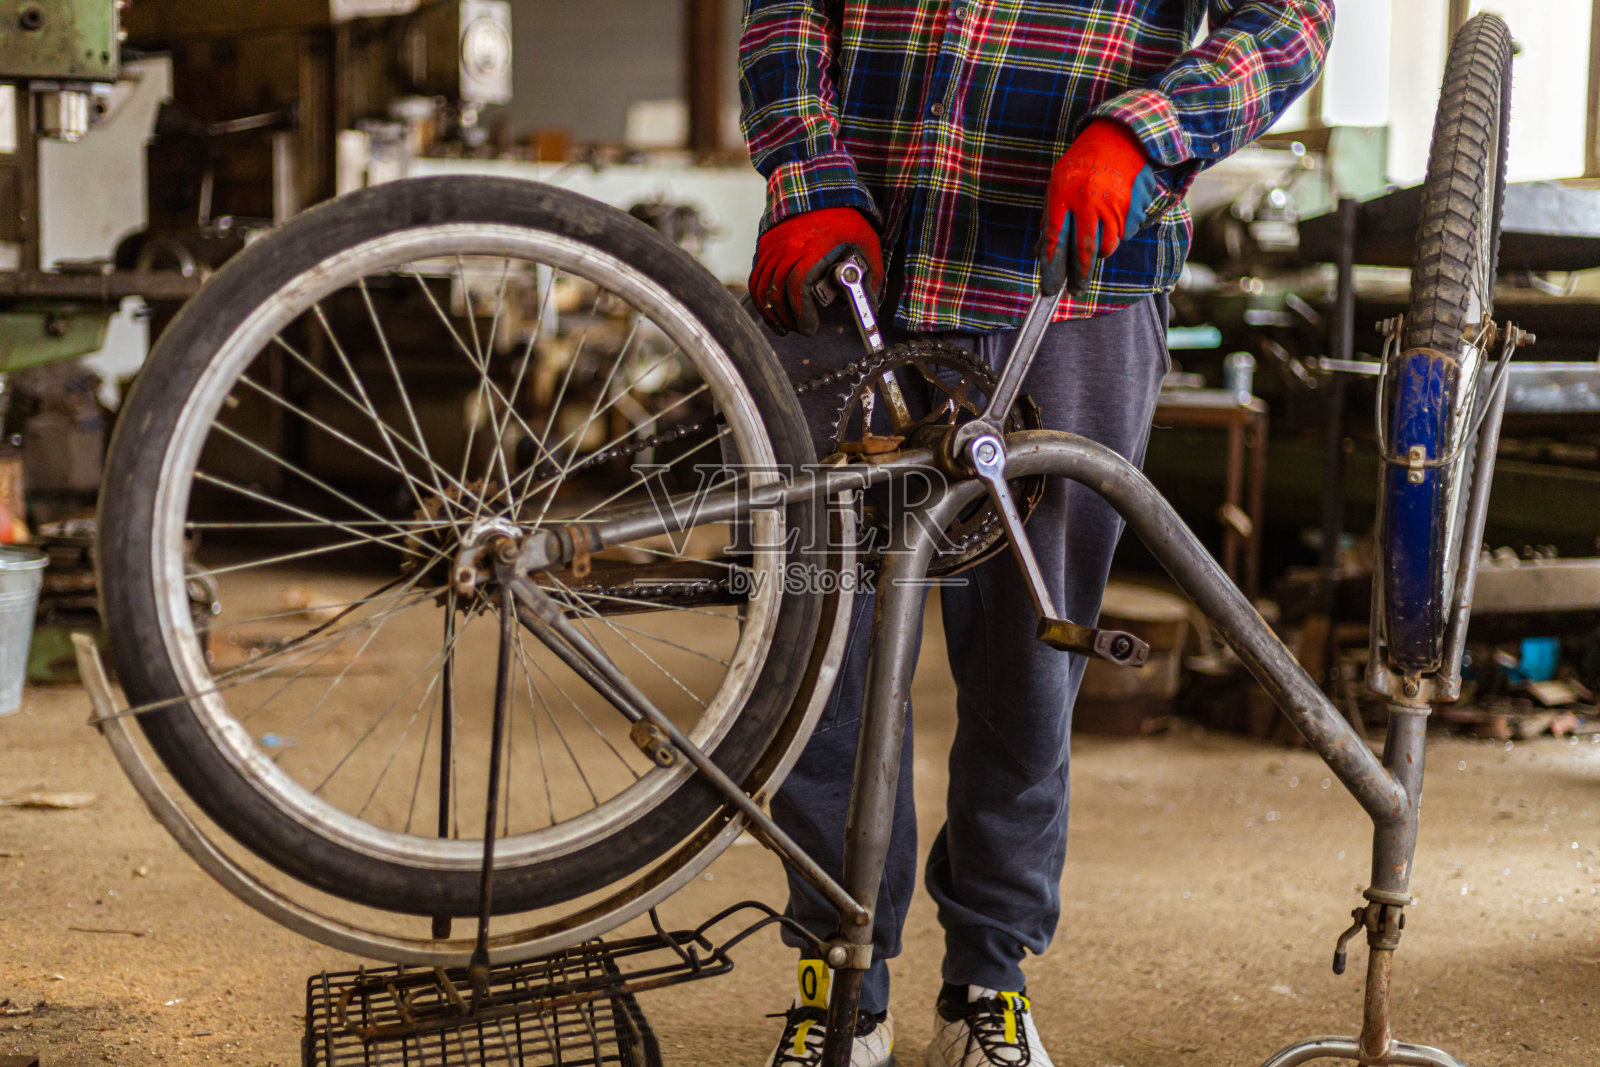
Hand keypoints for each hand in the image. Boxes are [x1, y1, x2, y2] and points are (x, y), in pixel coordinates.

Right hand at [750, 207, 882, 334]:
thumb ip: (870, 276)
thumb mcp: (866, 243)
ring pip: (761, 286)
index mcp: (813, 249)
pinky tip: (770, 309)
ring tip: (784, 326)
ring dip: (771, 311)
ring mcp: (772, 246)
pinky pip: (756, 276)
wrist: (818, 185)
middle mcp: (787, 248)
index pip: (799, 286)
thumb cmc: (844, 216)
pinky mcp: (764, 245)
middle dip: (788, 317)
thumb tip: (873, 306)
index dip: (802, 312)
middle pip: (777, 291)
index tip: (811, 327)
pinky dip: (760, 296)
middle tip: (802, 329)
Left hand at [1038, 119, 1163, 296]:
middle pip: (1082, 250)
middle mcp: (1087, 201)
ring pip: (1105, 247)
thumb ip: (1051, 218)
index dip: (1051, 267)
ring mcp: (1111, 204)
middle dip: (1078, 276)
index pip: (1054, 239)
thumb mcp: (1058, 184)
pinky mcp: (1130, 207)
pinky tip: (1111, 228)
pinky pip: (1122, 235)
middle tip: (1075, 292)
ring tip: (1093, 256)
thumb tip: (1041, 252)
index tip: (1050, 287)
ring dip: (1098, 257)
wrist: (1120, 138)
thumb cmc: (1083, 165)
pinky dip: (1114, 239)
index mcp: (1062, 194)